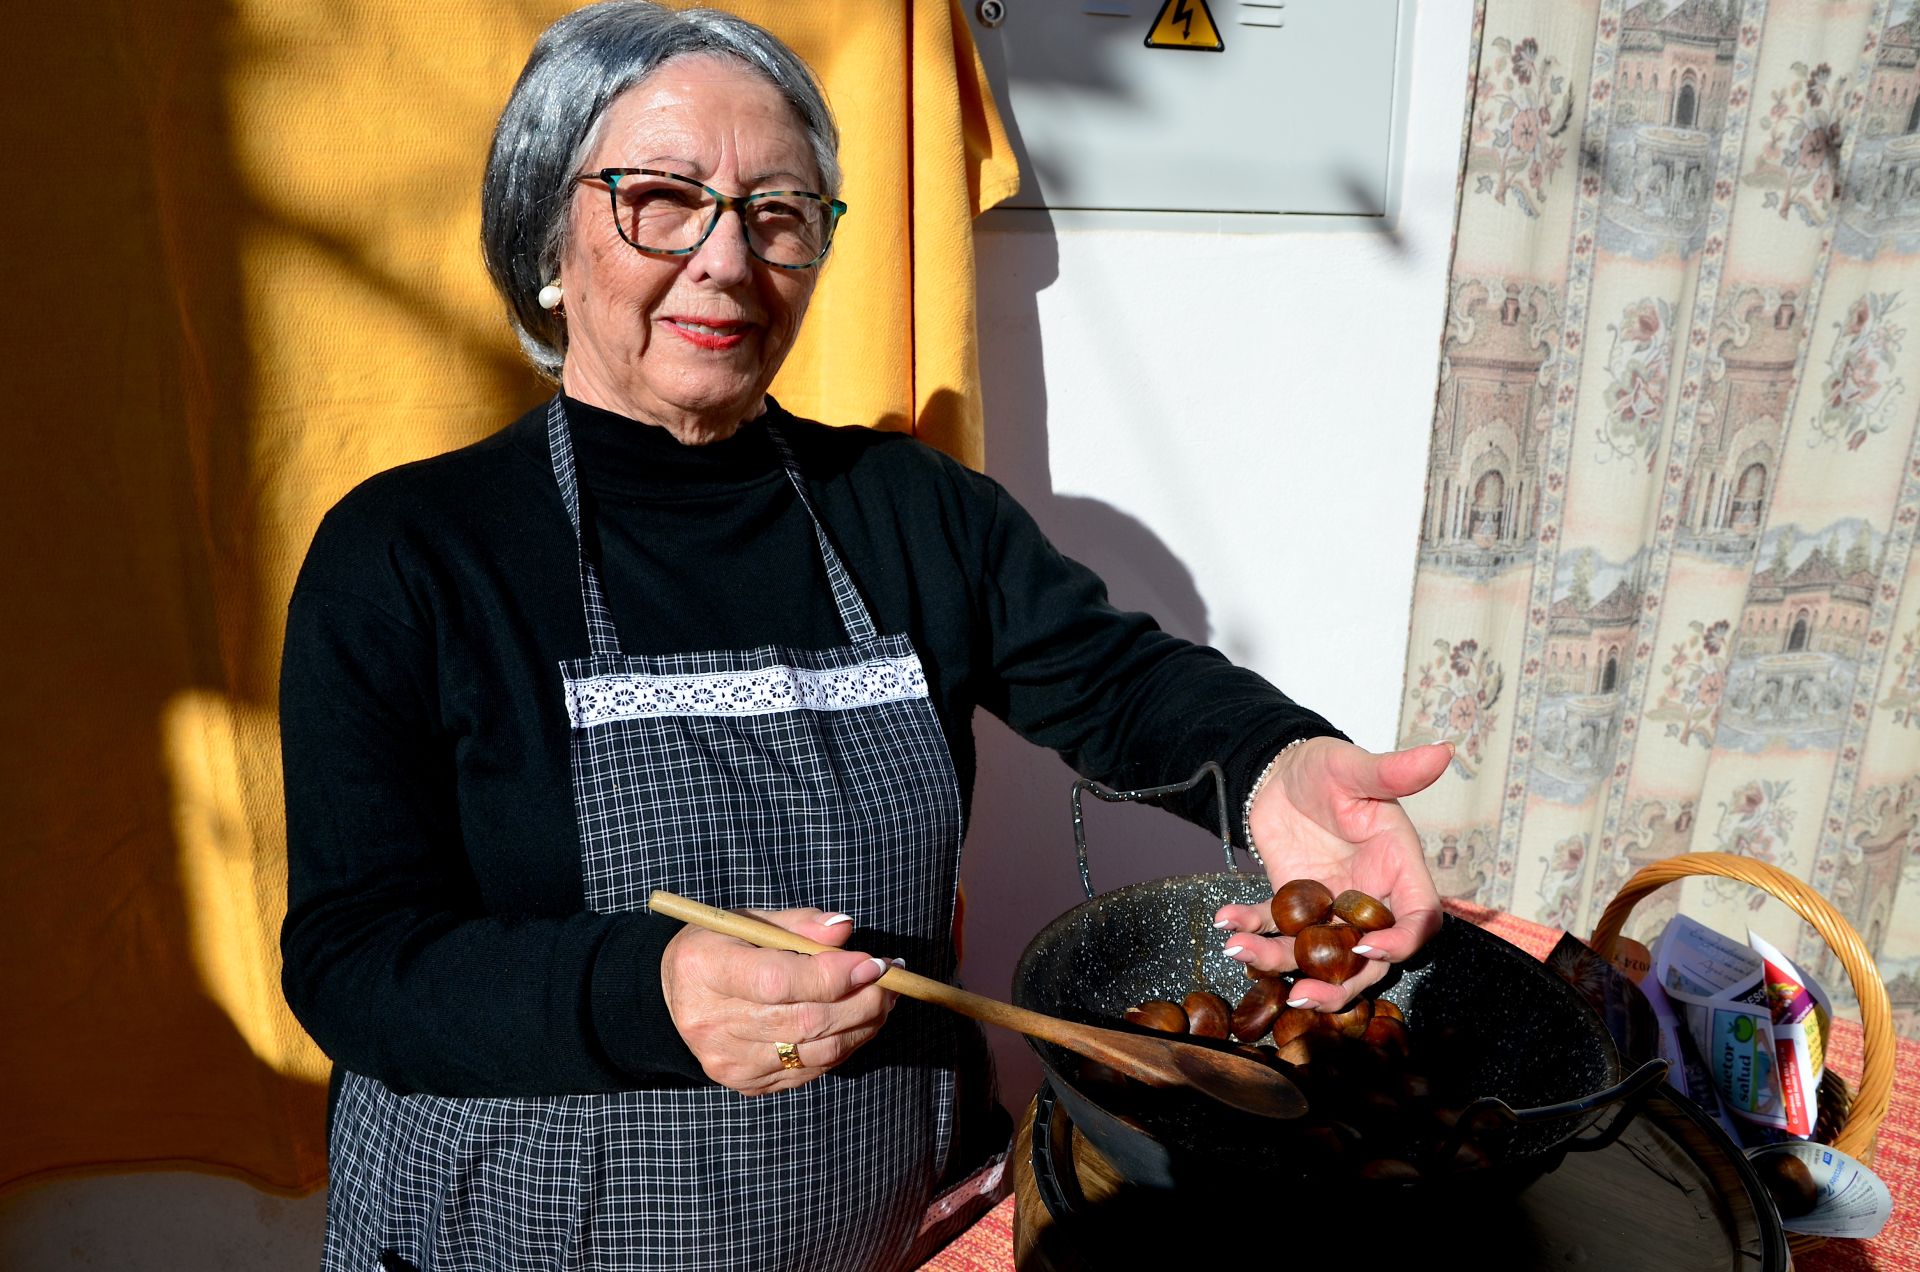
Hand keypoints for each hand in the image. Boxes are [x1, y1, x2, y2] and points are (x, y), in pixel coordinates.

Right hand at [660, 907, 896, 1094]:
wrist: (676, 994)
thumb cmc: (721, 946)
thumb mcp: (750, 920)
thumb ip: (799, 924)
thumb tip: (845, 930)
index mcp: (705, 968)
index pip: (779, 981)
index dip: (834, 975)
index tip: (874, 962)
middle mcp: (710, 1022)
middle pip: (804, 1021)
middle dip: (863, 1000)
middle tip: (894, 978)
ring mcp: (727, 1061)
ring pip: (815, 1051)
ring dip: (863, 1024)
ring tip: (886, 997)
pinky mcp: (745, 1083)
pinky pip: (810, 1070)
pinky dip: (843, 1045)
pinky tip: (858, 1021)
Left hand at [1213, 738, 1449, 1009]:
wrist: (1280, 769)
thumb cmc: (1327, 767)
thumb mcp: (1355, 768)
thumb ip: (1394, 771)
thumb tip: (1443, 751)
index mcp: (1397, 868)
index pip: (1417, 919)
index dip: (1400, 942)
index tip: (1369, 949)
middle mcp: (1367, 895)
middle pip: (1368, 958)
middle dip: (1338, 984)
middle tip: (1304, 994)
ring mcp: (1328, 906)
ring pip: (1316, 954)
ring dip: (1279, 963)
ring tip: (1242, 952)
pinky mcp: (1291, 905)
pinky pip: (1272, 928)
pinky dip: (1249, 930)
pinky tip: (1225, 923)